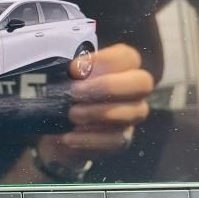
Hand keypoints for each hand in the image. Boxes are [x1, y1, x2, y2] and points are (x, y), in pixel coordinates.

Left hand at [35, 43, 153, 169]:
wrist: (56, 131)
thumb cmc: (63, 97)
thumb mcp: (63, 80)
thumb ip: (71, 73)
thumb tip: (75, 71)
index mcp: (120, 68)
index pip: (128, 57)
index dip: (104, 60)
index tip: (73, 70)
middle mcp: (133, 91)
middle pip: (143, 82)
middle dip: (108, 86)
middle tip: (75, 92)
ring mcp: (131, 116)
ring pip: (133, 112)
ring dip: (98, 113)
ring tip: (71, 115)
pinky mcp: (122, 140)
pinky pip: (116, 139)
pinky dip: (90, 138)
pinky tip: (69, 137)